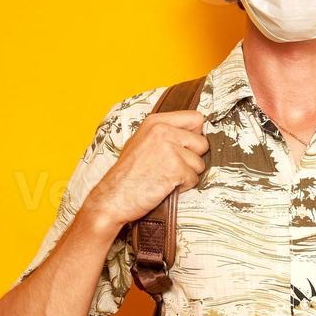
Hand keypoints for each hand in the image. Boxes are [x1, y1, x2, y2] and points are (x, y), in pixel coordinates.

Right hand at [83, 109, 208, 229]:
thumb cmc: (126, 175)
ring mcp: (170, 148)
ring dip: (187, 174)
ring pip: (199, 163)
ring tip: (165, 177)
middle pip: (202, 142)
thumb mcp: (142, 142)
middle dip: (192, 158)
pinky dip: (183, 186)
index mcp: (156, 122)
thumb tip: (193, 133)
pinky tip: (165, 186)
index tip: (185, 147)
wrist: (113, 197)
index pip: (196, 118)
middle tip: (171, 167)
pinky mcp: (175, 168)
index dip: (194, 136)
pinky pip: (194, 179)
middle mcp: (163, 130)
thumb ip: (166, 134)